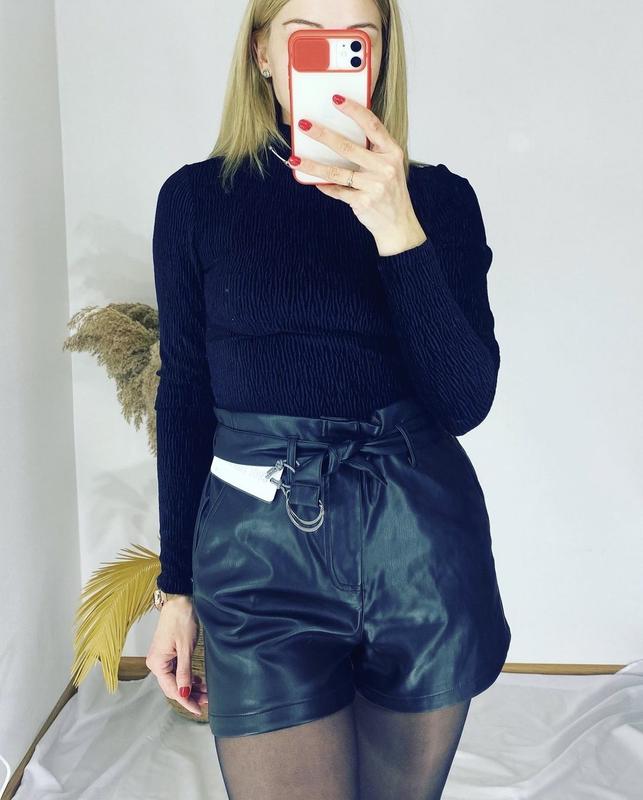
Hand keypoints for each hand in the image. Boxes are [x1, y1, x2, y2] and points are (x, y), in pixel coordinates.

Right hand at [145, 596, 206, 716]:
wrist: (179, 600)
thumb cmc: (181, 619)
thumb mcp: (185, 648)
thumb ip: (185, 673)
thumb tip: (185, 694)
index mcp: (156, 663)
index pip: (172, 689)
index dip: (186, 701)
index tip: (198, 710)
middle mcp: (155, 663)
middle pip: (172, 686)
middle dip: (190, 695)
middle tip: (207, 701)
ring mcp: (161, 658)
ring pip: (176, 680)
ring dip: (190, 687)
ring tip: (206, 692)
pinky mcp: (167, 653)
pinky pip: (176, 671)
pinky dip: (188, 677)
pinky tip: (199, 681)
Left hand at [289, 95, 427, 255]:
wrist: (399, 225)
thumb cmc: (391, 193)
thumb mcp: (390, 167)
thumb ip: (373, 152)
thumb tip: (340, 136)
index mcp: (392, 153)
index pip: (372, 125)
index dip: (354, 110)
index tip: (336, 99)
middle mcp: (384, 167)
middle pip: (348, 147)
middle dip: (323, 134)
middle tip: (304, 125)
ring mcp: (373, 186)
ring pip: (336, 171)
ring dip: (313, 165)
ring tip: (296, 159)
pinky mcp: (363, 202)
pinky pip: (337, 191)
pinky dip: (325, 186)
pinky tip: (314, 182)